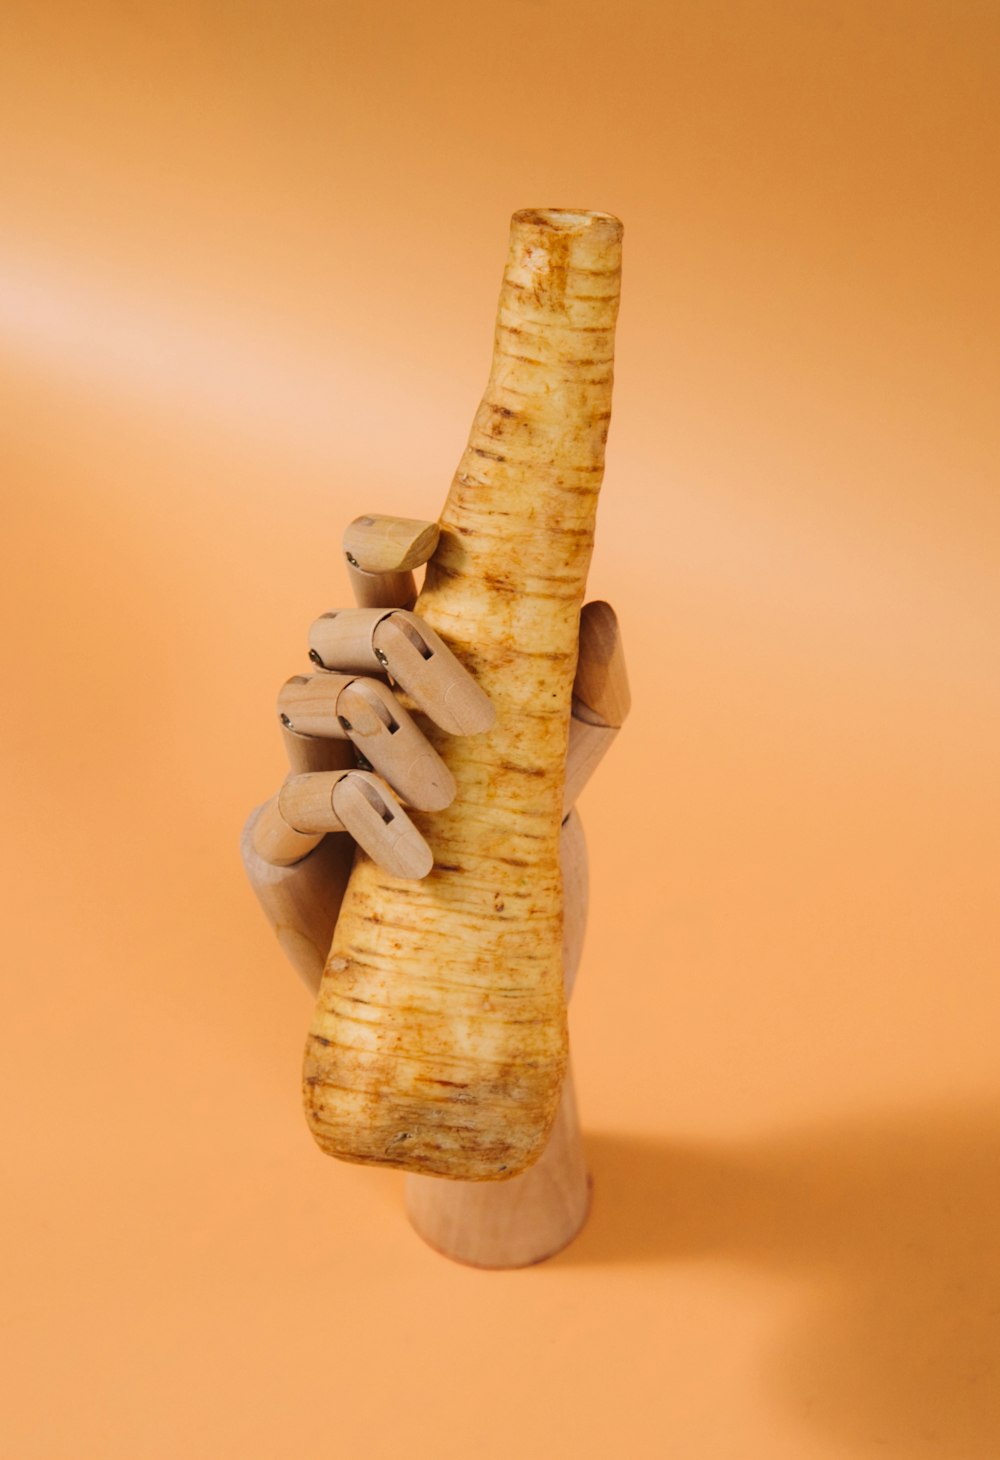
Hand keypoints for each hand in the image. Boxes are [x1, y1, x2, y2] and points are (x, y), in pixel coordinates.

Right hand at [241, 513, 628, 998]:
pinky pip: (297, 799)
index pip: (375, 578)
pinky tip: (418, 857)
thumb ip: (583, 697)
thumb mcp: (564, 774)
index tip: (432, 539)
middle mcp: (348, 708)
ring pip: (301, 695)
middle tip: (477, 720)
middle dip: (398, 648)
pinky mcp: (273, 841)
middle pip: (332, 626)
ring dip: (383, 733)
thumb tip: (596, 609)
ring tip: (447, 798)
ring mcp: (304, 771)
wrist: (482, 980)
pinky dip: (362, 814)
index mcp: (408, 676)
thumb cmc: (513, 859)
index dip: (384, 540)